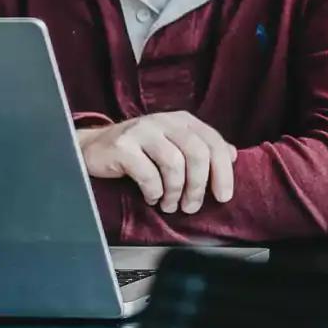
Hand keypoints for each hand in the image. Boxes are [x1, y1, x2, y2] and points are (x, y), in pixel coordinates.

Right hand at [76, 111, 234, 214]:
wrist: (94, 148)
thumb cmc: (139, 151)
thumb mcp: (173, 144)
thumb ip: (202, 148)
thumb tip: (233, 154)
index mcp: (182, 120)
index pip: (214, 142)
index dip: (223, 171)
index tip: (223, 197)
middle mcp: (164, 121)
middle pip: (197, 153)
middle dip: (198, 186)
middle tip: (192, 207)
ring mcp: (142, 131)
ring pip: (174, 164)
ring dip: (175, 192)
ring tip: (171, 205)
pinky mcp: (123, 146)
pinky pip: (148, 174)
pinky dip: (154, 191)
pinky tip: (152, 197)